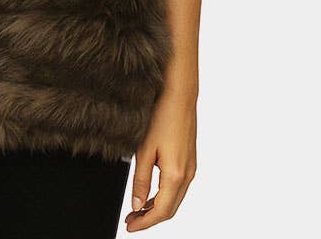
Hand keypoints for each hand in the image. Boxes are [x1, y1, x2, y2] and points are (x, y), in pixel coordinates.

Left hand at [124, 87, 196, 230]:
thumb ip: (140, 180)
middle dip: (150, 218)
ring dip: (157, 207)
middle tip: (131, 220)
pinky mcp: (190, 160)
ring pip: (175, 199)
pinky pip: (178, 187)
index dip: (145, 223)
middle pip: (170, 209)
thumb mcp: (144, 149)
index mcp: (175, 175)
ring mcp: (190, 167)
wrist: (180, 94)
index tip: (130, 226)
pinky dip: (164, 195)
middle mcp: (187, 174)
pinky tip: (152, 192)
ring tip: (138, 209)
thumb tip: (138, 205)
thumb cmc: (162, 116)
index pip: (161, 211)